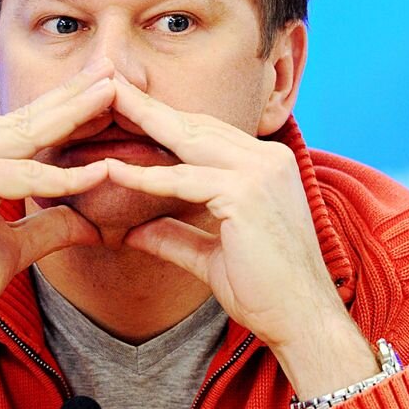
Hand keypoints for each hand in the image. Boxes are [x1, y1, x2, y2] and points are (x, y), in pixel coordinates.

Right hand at [0, 58, 116, 386]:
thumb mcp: (15, 244)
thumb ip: (50, 224)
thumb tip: (92, 224)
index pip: (18, 126)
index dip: (61, 107)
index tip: (100, 91)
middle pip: (24, 119)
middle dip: (73, 95)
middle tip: (113, 70)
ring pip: (27, 135)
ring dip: (76, 113)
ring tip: (114, 92)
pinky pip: (25, 176)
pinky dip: (65, 177)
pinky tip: (103, 170)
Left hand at [106, 76, 377, 397]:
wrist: (304, 321)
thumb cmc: (266, 292)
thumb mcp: (212, 256)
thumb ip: (175, 236)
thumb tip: (134, 232)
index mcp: (266, 164)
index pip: (206, 133)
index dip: (165, 121)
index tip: (127, 111)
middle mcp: (267, 158)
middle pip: (195, 125)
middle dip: (148, 107)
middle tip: (108, 87)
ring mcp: (260, 171)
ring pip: (188, 140)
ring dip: (142, 122)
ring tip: (104, 105)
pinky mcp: (246, 193)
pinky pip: (183, 179)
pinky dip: (145, 175)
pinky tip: (112, 168)